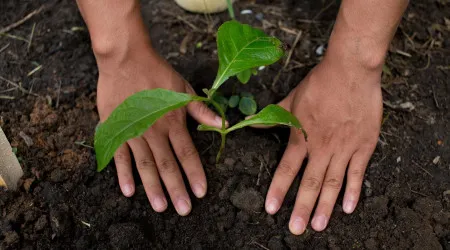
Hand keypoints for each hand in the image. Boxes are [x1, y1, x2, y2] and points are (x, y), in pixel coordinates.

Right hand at [96, 46, 222, 215]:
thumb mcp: (184, 89)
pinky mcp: (116, 130)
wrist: (126, 59)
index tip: (201, 192)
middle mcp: (155, 131)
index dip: (195, 174)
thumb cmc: (158, 73)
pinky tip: (129, 191)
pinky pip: (120, 155)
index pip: (187, 153)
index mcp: (173, 122)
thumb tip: (222, 123)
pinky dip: (124, 173)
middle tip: (183, 210)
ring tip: (161, 207)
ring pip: (146, 165)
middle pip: (168, 165)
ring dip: (153, 187)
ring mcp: (134, 132)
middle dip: (176, 189)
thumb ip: (200, 110)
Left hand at [265, 57, 382, 233]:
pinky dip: (353, 191)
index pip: (287, 169)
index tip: (271, 208)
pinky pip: (358, 173)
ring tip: (317, 225)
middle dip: (301, 208)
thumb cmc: (320, 83)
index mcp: (302, 136)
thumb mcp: (291, 98)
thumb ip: (273, 116)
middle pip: (310, 182)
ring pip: (333, 182)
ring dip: (325, 206)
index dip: (278, 189)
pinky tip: (349, 208)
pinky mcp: (363, 145)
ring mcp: (344, 148)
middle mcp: (322, 147)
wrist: (350, 70)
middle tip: (295, 229)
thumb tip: (250, 123)